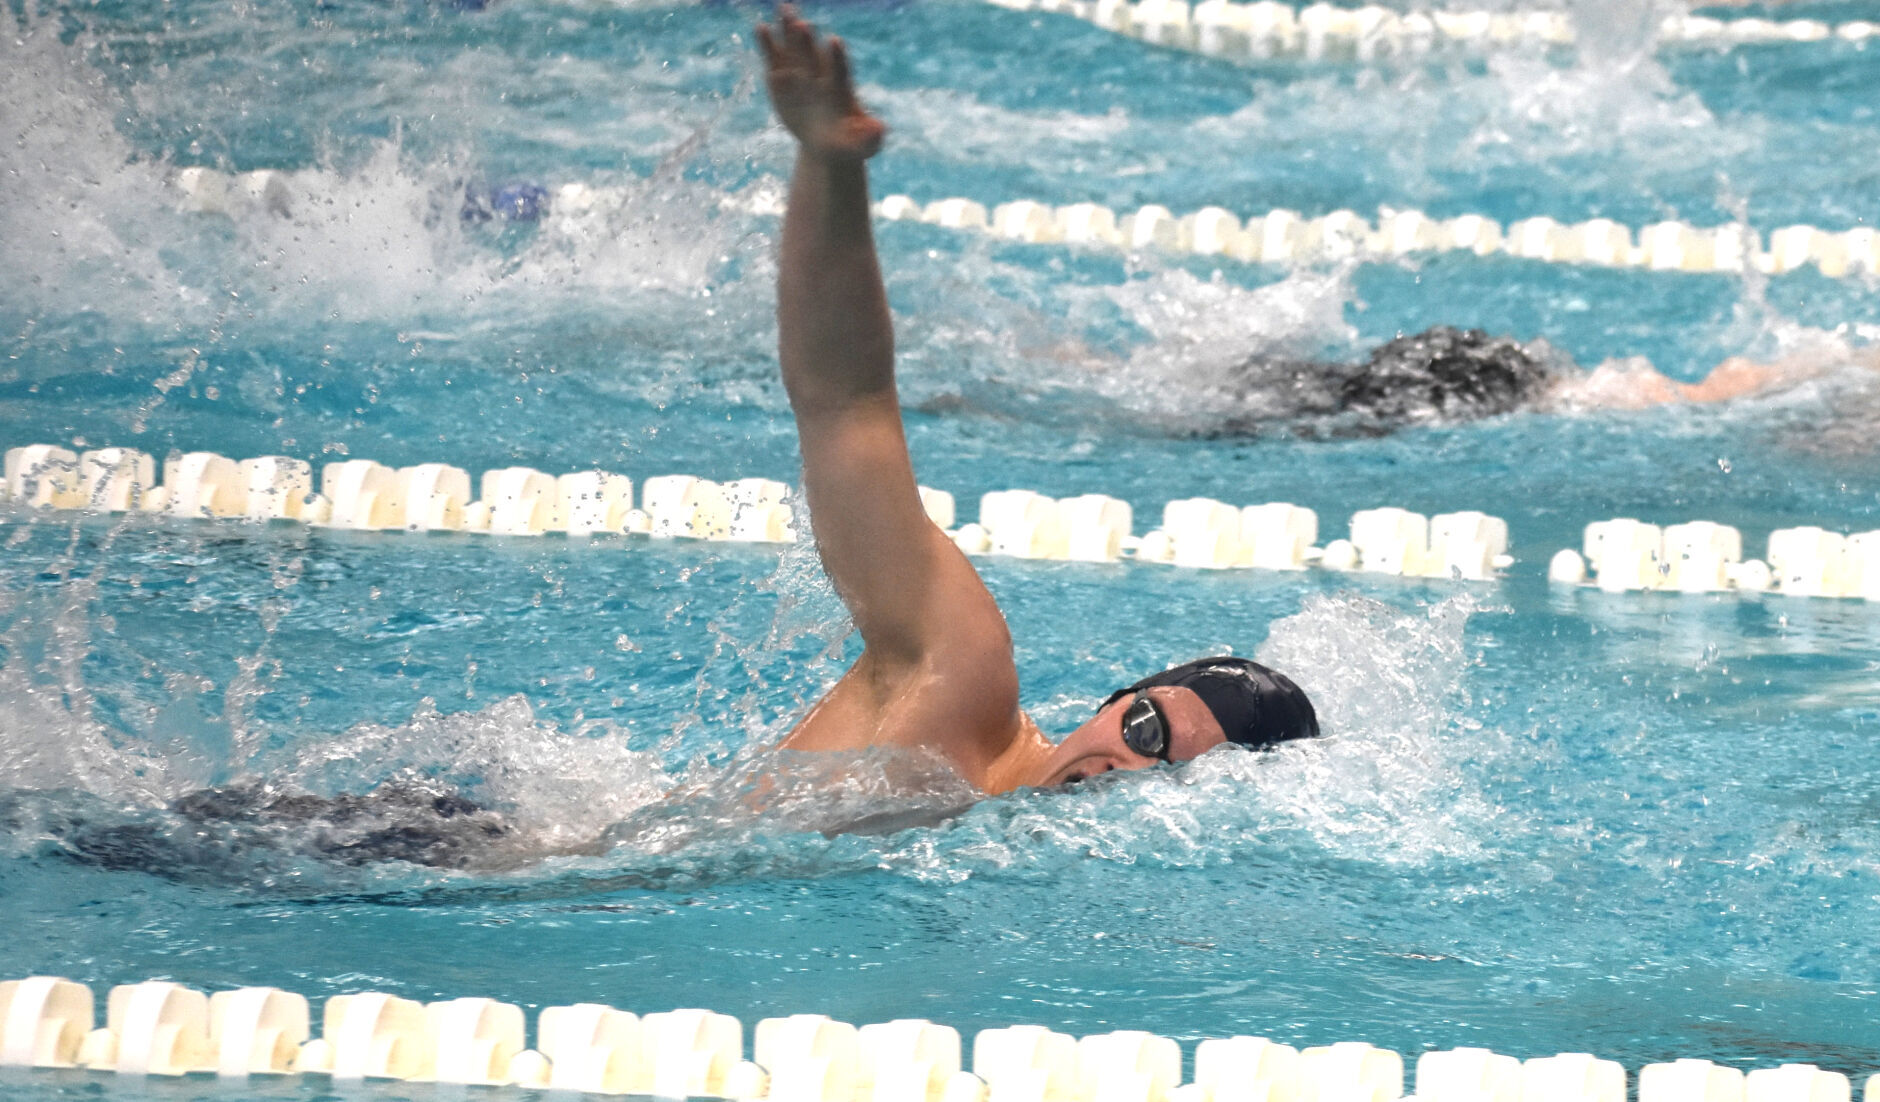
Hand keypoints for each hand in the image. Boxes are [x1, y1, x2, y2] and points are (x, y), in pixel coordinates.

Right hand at [757, 6, 885, 160]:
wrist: (828, 144)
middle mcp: (821, 76)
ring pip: (794, 50)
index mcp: (841, 89)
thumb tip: (880, 130)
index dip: (837, 58)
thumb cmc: (848, 145)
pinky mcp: (782, 79)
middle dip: (808, 40)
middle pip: (815, 55)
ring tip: (783, 10)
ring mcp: (801, 74)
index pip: (840, 71)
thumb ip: (870, 138)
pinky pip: (774, 60)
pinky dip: (768, 46)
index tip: (835, 41)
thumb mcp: (862, 147)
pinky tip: (761, 27)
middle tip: (802, 22)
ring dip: (788, 31)